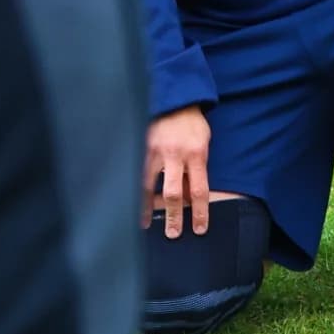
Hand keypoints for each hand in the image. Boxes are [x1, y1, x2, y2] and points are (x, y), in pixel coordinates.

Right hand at [144, 106, 211, 236]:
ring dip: (146, 209)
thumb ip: (197, 167)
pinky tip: (129, 202)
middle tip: (172, 234)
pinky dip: (133, 190)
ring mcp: (155, 152)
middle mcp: (175, 155)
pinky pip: (136, 173)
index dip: (200, 212)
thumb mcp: (203, 143)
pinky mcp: (140, 147)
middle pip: (174, 193)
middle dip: (173, 216)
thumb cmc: (192, 124)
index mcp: (196, 154)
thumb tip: (191, 195)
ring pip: (149, 186)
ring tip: (143, 224)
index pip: (199, 190)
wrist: (174, 99)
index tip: (199, 229)